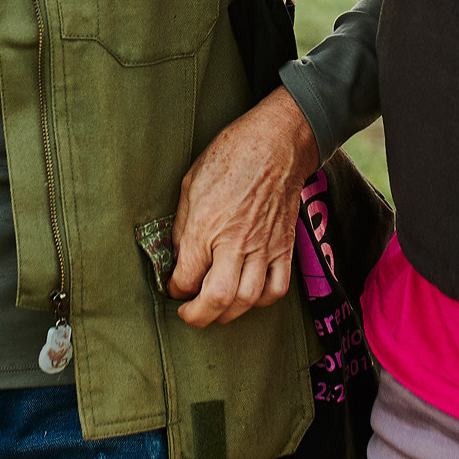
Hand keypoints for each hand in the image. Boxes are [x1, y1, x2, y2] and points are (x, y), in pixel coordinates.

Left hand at [169, 87, 318, 326]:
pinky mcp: (284, 246)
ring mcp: (263, 246)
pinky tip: (248, 295)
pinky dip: (261, 300)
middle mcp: (235, 242)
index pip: (185, 278)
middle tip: (190, 314)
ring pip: (248, 300)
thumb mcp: (190, 184)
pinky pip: (277, 288)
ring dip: (228, 313)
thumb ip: (182, 226)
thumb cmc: (230, 156)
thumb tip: (178, 256)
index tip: (174, 288)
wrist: (276, 143)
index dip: (175, 290)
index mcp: (205, 226)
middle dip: (199, 316)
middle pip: (217, 299)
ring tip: (217, 309)